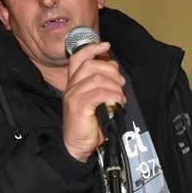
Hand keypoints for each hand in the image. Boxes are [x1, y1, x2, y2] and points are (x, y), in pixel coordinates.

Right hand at [61, 41, 125, 161]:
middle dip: (111, 71)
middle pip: (92, 65)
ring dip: (115, 87)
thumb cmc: (88, 125)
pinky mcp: (79, 106)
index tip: (106, 45)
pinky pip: (100, 93)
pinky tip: (117, 104)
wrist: (77, 146)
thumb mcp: (95, 102)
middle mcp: (71, 87)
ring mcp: (73, 95)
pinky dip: (113, 96)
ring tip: (120, 98)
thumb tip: (115, 73)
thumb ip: (101, 86)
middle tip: (120, 84)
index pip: (78, 58)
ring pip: (98, 79)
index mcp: (74, 83)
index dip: (92, 48)